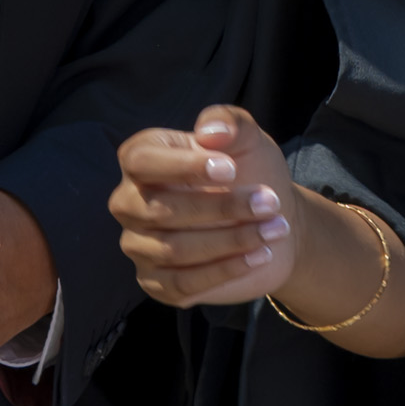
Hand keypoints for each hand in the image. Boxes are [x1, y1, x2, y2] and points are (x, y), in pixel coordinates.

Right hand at [112, 105, 300, 309]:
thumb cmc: (251, 171)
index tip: (231, 169)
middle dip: (218, 207)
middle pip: (157, 210)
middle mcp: (130, 202)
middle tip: (269, 202)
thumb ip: (230, 122)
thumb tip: (210, 132)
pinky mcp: (158, 283)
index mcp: (142, 160)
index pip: (141, 161)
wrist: (271, 220)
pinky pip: (182, 283)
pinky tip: (259, 255)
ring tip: (274, 229)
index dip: (182, 167)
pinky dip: (224, 270)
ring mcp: (140, 245)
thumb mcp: (248, 139)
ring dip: (230, 240)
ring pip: (173, 249)